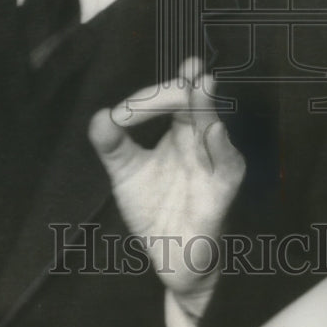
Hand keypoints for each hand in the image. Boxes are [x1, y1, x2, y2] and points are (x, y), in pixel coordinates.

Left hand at [88, 57, 244, 313]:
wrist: (169, 257)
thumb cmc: (154, 208)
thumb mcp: (126, 171)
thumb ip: (112, 144)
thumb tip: (100, 115)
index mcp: (180, 131)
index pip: (173, 99)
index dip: (154, 94)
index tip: (124, 110)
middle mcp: (201, 142)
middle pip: (197, 105)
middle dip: (188, 87)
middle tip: (188, 68)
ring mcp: (214, 165)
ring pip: (214, 129)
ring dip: (208, 108)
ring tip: (201, 86)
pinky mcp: (222, 193)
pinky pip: (227, 167)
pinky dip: (222, 149)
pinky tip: (214, 131)